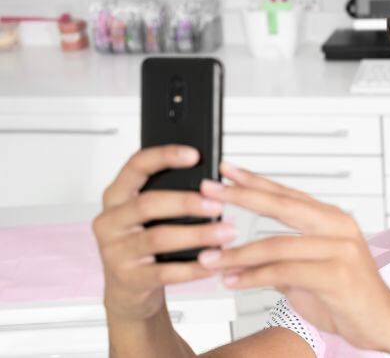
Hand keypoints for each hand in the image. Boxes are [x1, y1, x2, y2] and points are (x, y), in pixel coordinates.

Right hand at [91, 145, 236, 321]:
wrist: (127, 288)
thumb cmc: (144, 243)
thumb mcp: (148, 216)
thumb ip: (168, 195)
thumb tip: (211, 183)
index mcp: (116, 196)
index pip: (136, 166)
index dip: (164, 157)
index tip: (194, 154)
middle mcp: (110, 221)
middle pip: (148, 204)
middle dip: (186, 203)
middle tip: (218, 204)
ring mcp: (115, 251)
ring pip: (158, 238)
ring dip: (197, 235)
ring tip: (226, 233)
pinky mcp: (129, 278)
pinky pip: (166, 272)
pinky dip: (194, 268)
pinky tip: (215, 263)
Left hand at [198, 162, 389, 350]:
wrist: (383, 322)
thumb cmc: (347, 297)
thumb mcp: (308, 271)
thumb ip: (280, 258)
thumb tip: (240, 255)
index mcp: (331, 219)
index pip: (286, 194)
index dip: (254, 182)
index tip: (225, 171)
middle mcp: (338, 227)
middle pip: (282, 206)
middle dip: (241, 197)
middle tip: (210, 191)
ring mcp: (340, 249)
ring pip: (278, 244)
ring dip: (237, 253)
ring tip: (209, 257)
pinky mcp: (337, 275)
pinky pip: (285, 272)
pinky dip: (254, 277)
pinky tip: (233, 280)